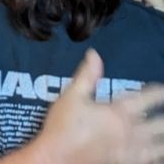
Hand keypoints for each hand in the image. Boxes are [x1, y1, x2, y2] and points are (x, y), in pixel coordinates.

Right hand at [32, 49, 163, 163]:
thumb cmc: (62, 127)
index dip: (157, 92)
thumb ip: (87, 75)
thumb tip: (95, 55)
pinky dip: (155, 156)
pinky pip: (148, 161)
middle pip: (157, 126)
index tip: (163, 88)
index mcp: (117, 113)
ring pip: (157, 147)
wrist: (56, 160)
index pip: (145, 99)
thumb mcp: (71, 96)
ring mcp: (128, 152)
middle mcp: (128, 133)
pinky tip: (157, 154)